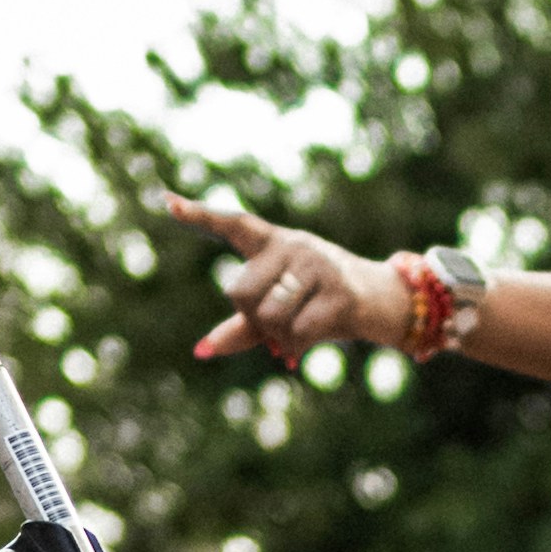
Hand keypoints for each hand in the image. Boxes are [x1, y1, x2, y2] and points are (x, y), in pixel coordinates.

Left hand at [157, 192, 411, 364]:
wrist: (384, 303)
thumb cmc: (324, 304)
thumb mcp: (281, 311)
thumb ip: (242, 327)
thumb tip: (201, 350)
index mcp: (274, 244)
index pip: (233, 224)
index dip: (199, 215)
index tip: (166, 201)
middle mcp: (293, 246)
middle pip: (240, 292)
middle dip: (254, 320)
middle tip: (278, 327)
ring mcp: (317, 266)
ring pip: (268, 315)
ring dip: (278, 339)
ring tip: (298, 334)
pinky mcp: (339, 292)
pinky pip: (297, 332)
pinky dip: (297, 349)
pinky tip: (307, 345)